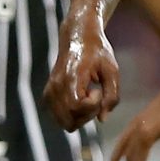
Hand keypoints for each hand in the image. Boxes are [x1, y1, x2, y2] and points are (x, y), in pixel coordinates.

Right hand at [47, 10, 120, 129]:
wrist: (78, 37)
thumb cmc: (97, 52)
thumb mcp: (112, 70)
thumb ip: (111, 95)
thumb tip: (102, 119)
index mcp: (71, 77)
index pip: (78, 107)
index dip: (93, 105)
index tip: (97, 89)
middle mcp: (56, 86)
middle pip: (70, 120)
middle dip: (88, 115)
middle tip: (95, 96)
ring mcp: (49, 92)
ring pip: (64, 123)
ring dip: (80, 117)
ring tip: (87, 99)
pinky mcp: (48, 96)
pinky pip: (60, 118)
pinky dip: (72, 116)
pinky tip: (80, 101)